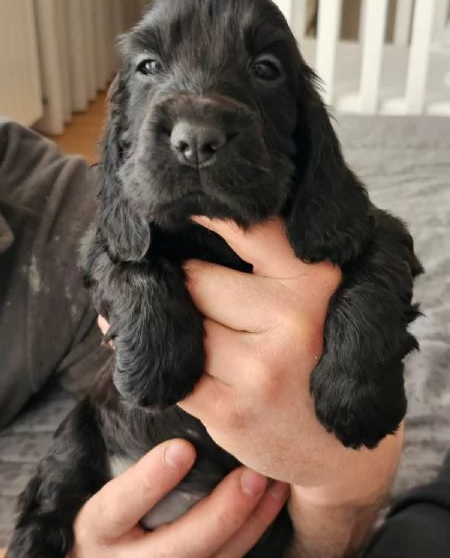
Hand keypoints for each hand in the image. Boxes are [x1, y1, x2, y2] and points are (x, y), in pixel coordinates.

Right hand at [70, 438, 288, 557]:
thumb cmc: (106, 503)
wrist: (110, 553)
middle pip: (177, 547)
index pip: (118, 506)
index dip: (148, 482)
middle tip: (250, 476)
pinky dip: (255, 529)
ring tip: (271, 483)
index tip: (182, 449)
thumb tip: (158, 389)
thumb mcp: (101, 480)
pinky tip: (274, 499)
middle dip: (220, 512)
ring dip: (249, 522)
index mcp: (99, 528)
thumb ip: (123, 451)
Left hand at [179, 217, 350, 486]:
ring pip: (181, 321)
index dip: (206, 213)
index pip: (247, 227)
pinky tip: (164, 354)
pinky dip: (158, 357)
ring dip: (179, 326)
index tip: (178, 207)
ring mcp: (260, 368)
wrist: (340, 448)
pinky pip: (169, 366)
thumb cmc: (321, 357)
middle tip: (205, 301)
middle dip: (190, 286)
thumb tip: (188, 224)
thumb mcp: (318, 297)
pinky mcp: (231, 409)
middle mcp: (293, 319)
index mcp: (316, 279)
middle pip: (196, 276)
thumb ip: (271, 258)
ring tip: (205, 337)